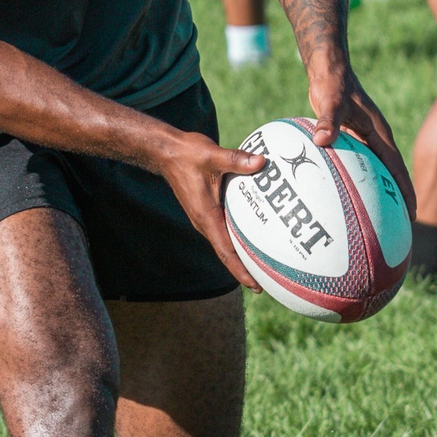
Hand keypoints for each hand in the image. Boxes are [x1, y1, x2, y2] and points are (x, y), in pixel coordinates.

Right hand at [154, 128, 265, 290]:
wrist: (166, 151)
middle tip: (269, 281)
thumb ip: (236, 159)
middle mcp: (204, 221)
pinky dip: (238, 238)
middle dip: (246, 269)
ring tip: (264, 265)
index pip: (225, 251)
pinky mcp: (206, 209)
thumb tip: (261, 162)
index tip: (255, 285)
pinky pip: (224, 229)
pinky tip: (254, 233)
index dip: (241, 270)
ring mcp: (204, 217)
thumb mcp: (212, 155)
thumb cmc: (186, 154)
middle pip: (227, 254)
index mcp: (205, 216)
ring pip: (226, 243)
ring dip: (242, 255)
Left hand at [307, 65, 416, 219]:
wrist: (329, 70)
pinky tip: (348, 194)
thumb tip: (321, 140)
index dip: (405, 190)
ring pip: (376, 170)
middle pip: (391, 173)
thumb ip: (328, 120)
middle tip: (401, 225)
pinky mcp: (352, 137)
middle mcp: (376, 138)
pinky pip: (359, 163)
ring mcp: (365, 138)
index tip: (412, 213)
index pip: (397, 167)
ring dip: (381, 190)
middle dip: (398, 198)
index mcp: (379, 134)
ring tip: (380, 217)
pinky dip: (358, 178)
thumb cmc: (332, 84)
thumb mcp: (331, 101)